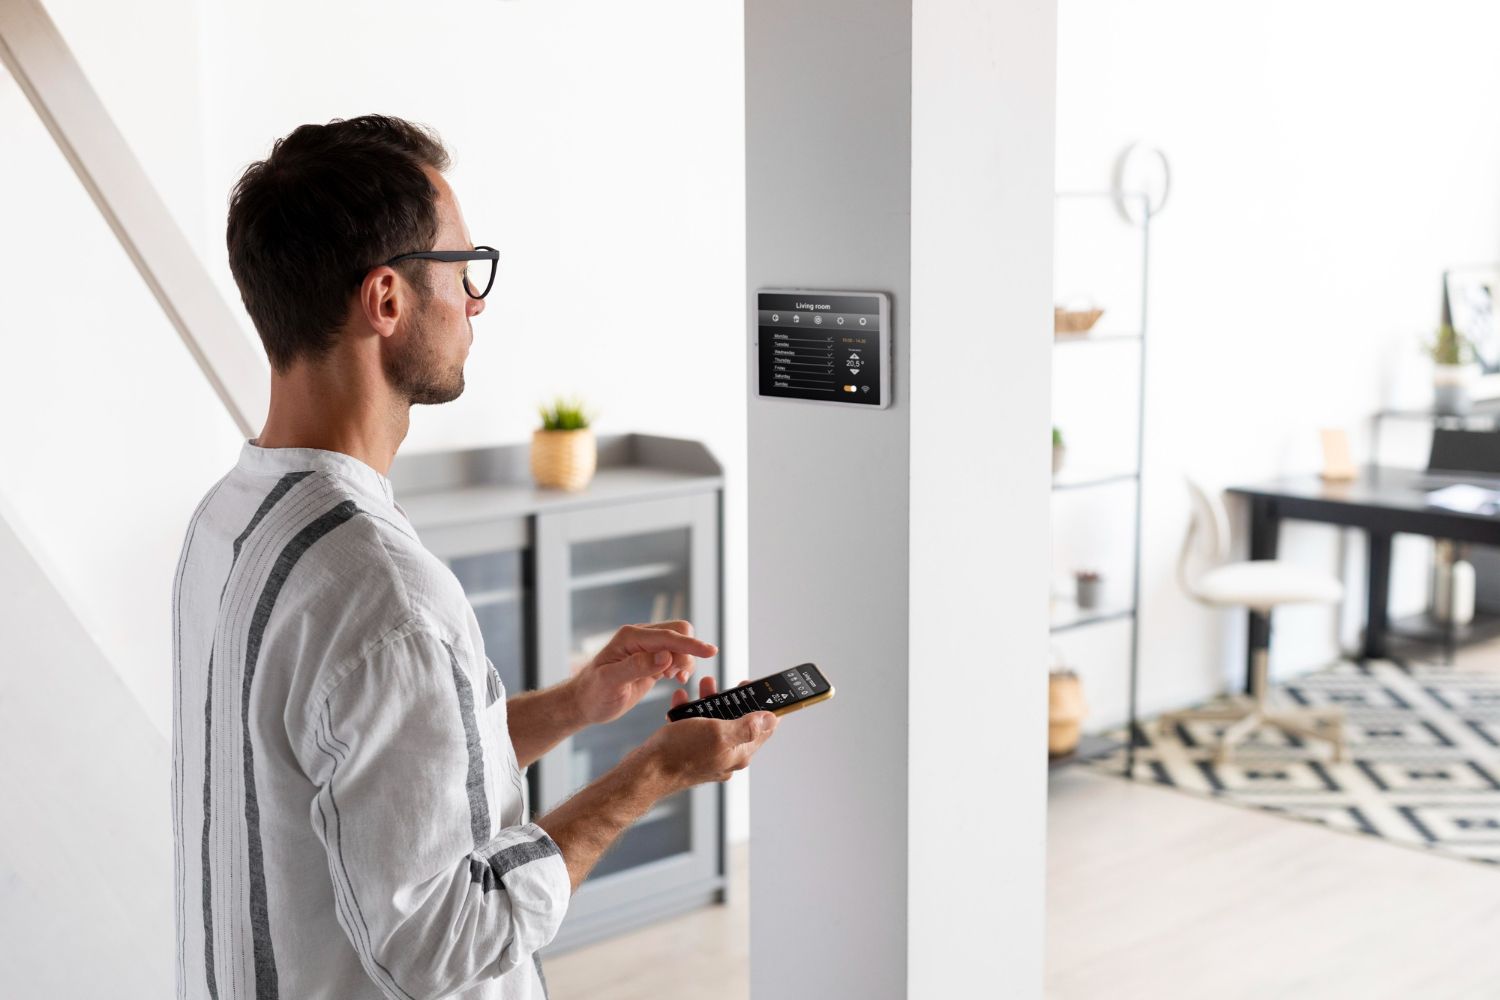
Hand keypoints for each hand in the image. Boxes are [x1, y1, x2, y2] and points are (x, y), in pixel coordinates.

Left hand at [570, 621, 716, 726]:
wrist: (584, 702)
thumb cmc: (593, 693)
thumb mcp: (611, 682)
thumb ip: (637, 667)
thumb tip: (666, 655)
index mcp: (631, 637)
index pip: (668, 636)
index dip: (690, 645)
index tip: (712, 652)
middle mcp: (640, 637)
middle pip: (679, 632)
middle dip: (687, 652)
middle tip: (676, 675)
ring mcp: (646, 647)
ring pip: (680, 644)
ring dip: (684, 660)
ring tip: (672, 678)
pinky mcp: (651, 659)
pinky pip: (676, 654)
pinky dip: (681, 665)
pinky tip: (674, 678)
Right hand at [646, 675, 777, 790]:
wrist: (646, 772)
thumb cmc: (680, 753)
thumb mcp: (718, 733)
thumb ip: (746, 726)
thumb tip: (771, 718)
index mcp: (739, 753)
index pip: (764, 729)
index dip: (765, 706)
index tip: (758, 688)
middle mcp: (726, 756)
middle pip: (738, 723)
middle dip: (732, 700)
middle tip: (726, 684)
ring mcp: (708, 756)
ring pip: (714, 724)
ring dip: (710, 702)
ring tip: (703, 685)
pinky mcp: (690, 754)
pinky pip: (695, 729)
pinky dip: (690, 713)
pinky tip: (681, 701)